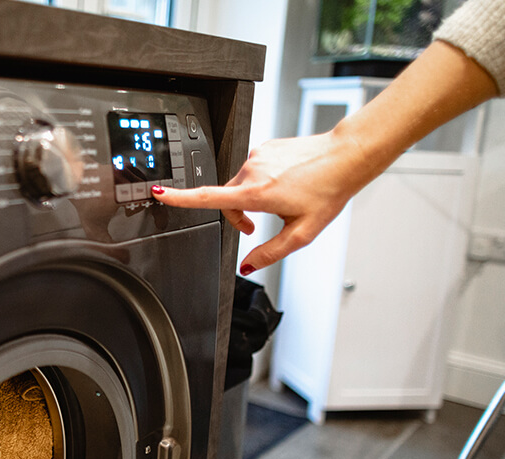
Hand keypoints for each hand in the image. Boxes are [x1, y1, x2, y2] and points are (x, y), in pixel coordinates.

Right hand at [152, 131, 370, 274]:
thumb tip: (248, 266)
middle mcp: (252, 171)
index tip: (158, 193)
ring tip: (281, 201)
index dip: (179, 198)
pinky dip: (263, 181)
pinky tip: (286, 184)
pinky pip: (253, 170)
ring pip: (240, 185)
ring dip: (251, 198)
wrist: (346, 156)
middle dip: (237, 215)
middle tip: (256, 227)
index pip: (207, 198)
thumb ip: (270, 253)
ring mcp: (257, 156)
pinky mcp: (264, 147)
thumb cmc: (329, 190)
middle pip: (226, 198)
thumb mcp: (302, 232)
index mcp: (257, 193)